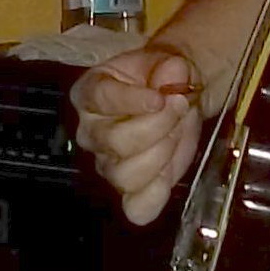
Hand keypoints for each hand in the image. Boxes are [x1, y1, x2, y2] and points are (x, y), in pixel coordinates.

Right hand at [72, 42, 206, 226]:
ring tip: (175, 134)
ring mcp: (107, 163)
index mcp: (90, 93)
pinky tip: (167, 180)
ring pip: (125, 176)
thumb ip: (171, 67)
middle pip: (115, 142)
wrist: (177, 97)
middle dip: (157, 127)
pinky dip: (155, 198)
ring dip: (161, 157)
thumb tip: (174, 73)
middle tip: (179, 109)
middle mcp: (90, 131)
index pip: (101, 99)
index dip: (131, 101)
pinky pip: (136, 208)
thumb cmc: (164, 80)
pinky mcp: (131, 188)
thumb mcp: (168, 62)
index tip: (160, 98)